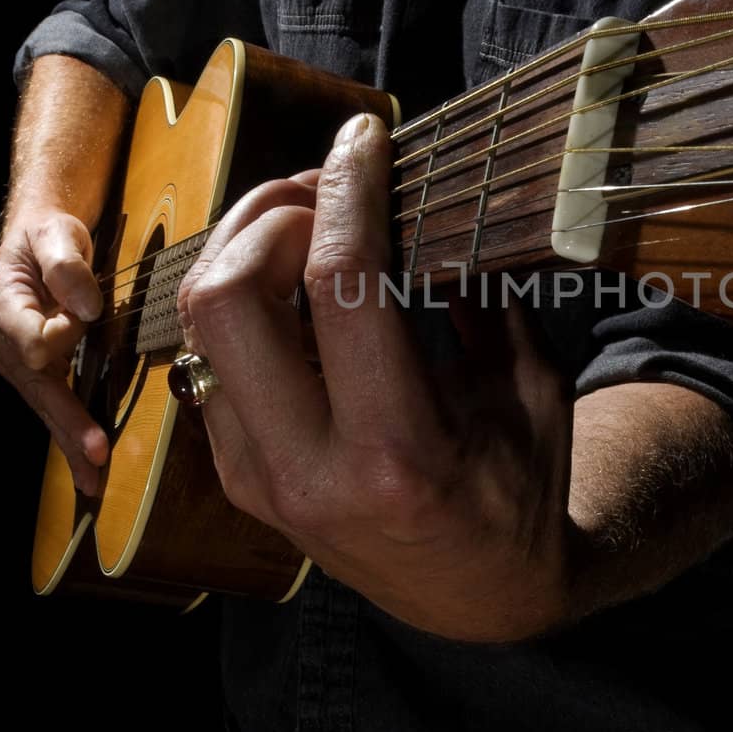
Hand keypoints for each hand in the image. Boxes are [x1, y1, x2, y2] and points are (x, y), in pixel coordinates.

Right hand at [0, 208, 108, 494]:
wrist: (36, 238)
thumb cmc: (48, 234)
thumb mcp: (57, 233)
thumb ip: (67, 265)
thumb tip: (84, 306)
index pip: (34, 342)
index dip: (64, 336)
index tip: (88, 311)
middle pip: (36, 387)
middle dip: (67, 422)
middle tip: (96, 455)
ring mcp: (7, 358)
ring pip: (41, 404)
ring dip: (68, 438)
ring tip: (92, 478)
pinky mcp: (25, 369)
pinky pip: (47, 402)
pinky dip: (66, 430)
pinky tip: (82, 460)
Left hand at [178, 114, 577, 641]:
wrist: (474, 595)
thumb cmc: (521, 487)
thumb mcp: (530, 390)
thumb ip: (482, 295)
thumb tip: (436, 194)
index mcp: (399, 450)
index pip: (342, 283)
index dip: (349, 187)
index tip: (365, 136)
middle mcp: (310, 469)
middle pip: (228, 294)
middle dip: (272, 214)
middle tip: (328, 190)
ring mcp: (260, 478)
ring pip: (202, 320)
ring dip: (247, 248)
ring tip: (311, 223)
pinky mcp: (238, 477)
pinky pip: (212, 356)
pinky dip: (247, 298)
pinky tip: (298, 282)